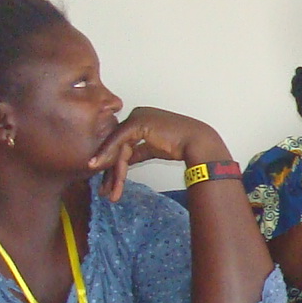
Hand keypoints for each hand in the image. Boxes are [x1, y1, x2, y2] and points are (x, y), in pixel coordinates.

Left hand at [90, 107, 228, 202]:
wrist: (198, 143)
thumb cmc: (183, 144)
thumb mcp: (154, 149)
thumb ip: (138, 151)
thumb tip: (123, 161)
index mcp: (142, 118)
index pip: (122, 141)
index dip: (113, 162)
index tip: (108, 180)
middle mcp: (137, 114)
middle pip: (117, 144)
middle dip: (109, 168)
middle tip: (104, 188)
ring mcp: (137, 117)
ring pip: (116, 145)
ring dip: (110, 168)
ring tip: (105, 188)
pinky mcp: (137, 123)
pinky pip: (118, 142)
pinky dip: (109, 156)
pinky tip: (103, 169)